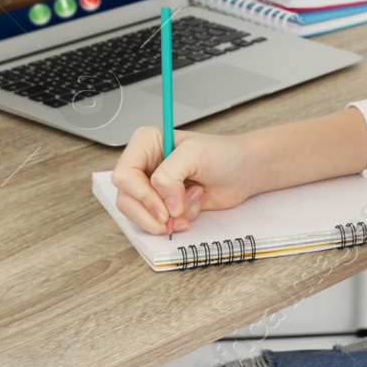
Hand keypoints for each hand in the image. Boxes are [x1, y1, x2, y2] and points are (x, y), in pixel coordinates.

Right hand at [110, 125, 266, 234]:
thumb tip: (163, 205)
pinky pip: (156, 223)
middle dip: (154, 212)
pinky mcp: (161, 205)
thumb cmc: (222, 154)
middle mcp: (143, 165)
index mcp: (144, 144)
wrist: (242, 172)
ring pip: (139, 215)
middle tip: (176, 215)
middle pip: (126, 199)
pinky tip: (194, 208)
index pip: (124, 175)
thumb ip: (170, 175)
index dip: (142, 194)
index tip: (166, 207)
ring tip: (192, 204)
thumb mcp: (195, 154)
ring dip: (169, 218)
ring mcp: (150, 187)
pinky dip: (177, 222)